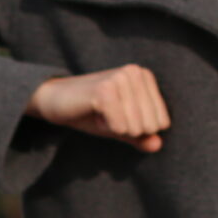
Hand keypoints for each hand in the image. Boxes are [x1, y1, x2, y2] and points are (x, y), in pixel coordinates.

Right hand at [28, 66, 167, 152]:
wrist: (56, 100)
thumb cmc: (91, 112)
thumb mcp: (121, 126)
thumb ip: (141, 136)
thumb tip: (157, 145)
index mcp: (145, 77)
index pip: (161, 123)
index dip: (136, 128)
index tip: (116, 114)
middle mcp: (135, 72)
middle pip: (150, 126)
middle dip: (126, 128)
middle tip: (106, 114)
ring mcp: (120, 78)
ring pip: (135, 128)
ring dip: (114, 127)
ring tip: (99, 112)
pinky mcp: (105, 91)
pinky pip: (119, 127)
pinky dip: (105, 127)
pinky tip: (93, 112)